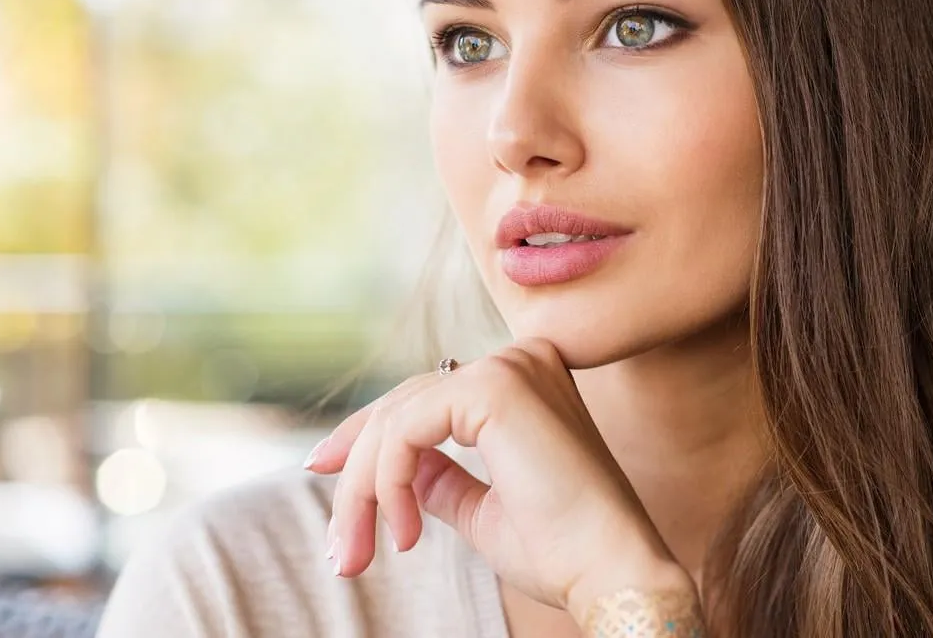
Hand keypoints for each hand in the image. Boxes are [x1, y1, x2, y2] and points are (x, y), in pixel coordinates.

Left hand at [303, 337, 699, 620]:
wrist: (611, 573)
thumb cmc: (562, 551)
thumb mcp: (483, 509)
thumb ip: (442, 479)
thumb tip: (399, 472)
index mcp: (525, 380)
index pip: (426, 395)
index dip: (367, 433)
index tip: (321, 469)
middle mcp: (519, 360)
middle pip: (404, 404)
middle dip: (356, 473)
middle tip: (339, 545)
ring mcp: (508, 367)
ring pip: (396, 418)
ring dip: (364, 490)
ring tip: (359, 552)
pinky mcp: (494, 388)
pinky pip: (407, 430)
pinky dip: (389, 483)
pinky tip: (405, 533)